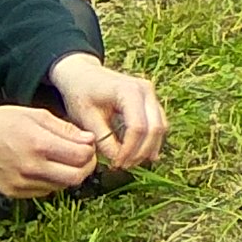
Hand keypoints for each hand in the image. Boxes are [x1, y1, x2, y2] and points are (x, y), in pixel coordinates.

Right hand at [0, 100, 101, 199]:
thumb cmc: (0, 122)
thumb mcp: (35, 115)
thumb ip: (65, 128)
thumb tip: (89, 140)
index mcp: (40, 144)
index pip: (82, 157)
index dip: (90, 152)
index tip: (87, 146)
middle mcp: (32, 167)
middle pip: (76, 178)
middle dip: (85, 167)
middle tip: (83, 158)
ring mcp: (21, 183)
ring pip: (60, 187)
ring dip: (67, 175)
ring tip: (60, 160)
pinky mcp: (13, 193)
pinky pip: (42, 191)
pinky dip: (50, 181)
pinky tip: (44, 168)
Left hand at [46, 52, 168, 173]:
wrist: (82, 75)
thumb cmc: (81, 94)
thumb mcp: (87, 118)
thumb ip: (103, 140)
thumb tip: (118, 159)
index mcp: (129, 91)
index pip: (138, 127)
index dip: (129, 150)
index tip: (116, 164)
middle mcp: (146, 90)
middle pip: (155, 128)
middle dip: (141, 151)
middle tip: (124, 166)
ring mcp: (151, 94)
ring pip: (160, 126)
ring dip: (148, 148)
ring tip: (130, 162)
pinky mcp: (150, 100)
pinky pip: (158, 123)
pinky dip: (151, 140)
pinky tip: (141, 155)